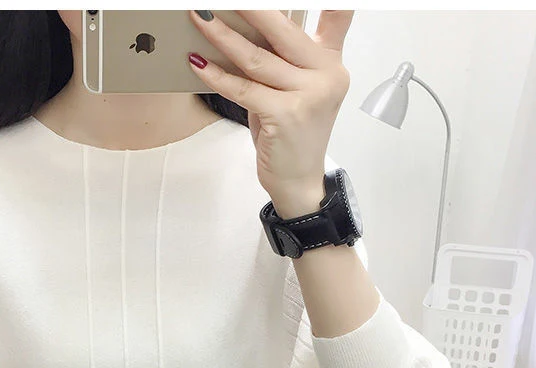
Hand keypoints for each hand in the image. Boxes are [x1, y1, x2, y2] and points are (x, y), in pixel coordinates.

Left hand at [188, 10, 353, 203]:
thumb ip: (280, 61)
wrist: (298, 181)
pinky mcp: (287, 115)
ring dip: (222, 36)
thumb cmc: (291, 136)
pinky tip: (198, 64)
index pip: (337, 15)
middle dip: (249, 7)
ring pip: (256, 58)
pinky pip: (244, 89)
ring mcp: (309, 95)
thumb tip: (239, 31)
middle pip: (282, 29)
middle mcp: (326, 75)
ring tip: (199, 18)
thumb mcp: (293, 91)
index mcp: (331, 63)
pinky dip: (217, 76)